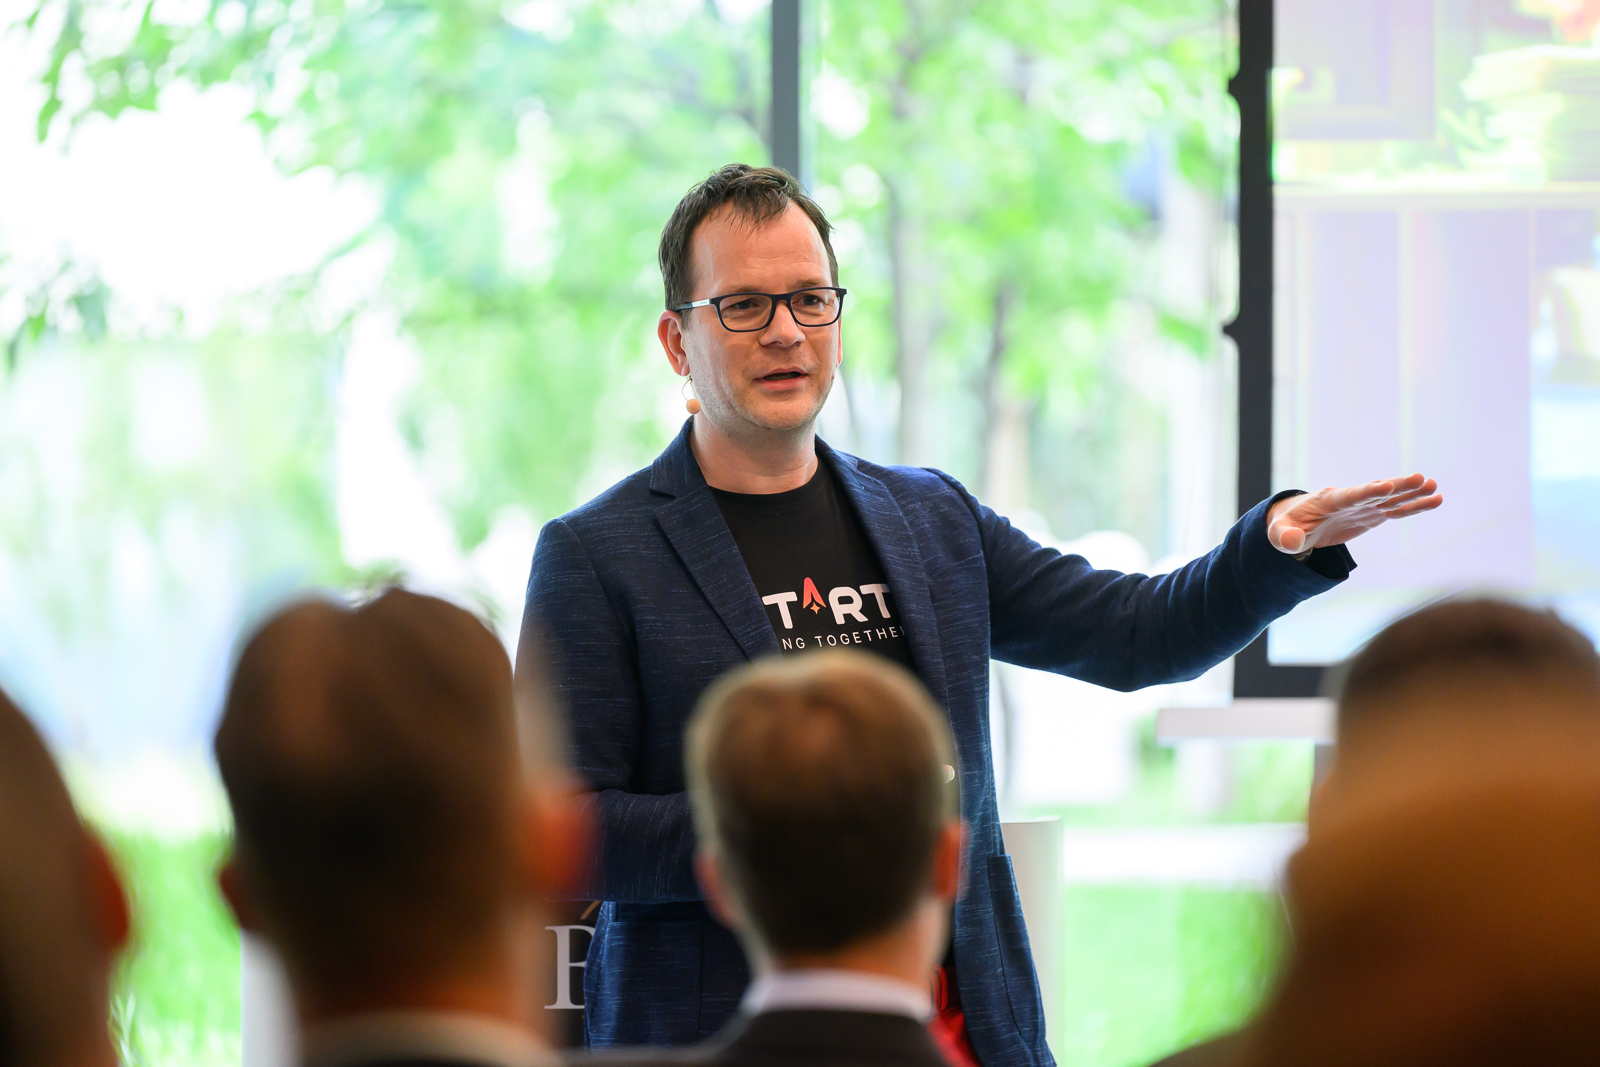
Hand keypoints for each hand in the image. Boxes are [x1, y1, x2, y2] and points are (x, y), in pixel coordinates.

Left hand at [1268, 474, 1442, 554]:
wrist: (1296, 523)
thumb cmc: (1286, 527)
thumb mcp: (1278, 534)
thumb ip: (1284, 537)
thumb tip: (1292, 543)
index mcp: (1327, 500)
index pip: (1350, 496)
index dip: (1367, 492)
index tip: (1385, 486)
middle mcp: (1349, 499)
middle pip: (1376, 492)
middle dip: (1397, 486)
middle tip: (1421, 478)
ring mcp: (1362, 506)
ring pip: (1391, 499)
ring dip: (1412, 493)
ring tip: (1435, 486)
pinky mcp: (1371, 515)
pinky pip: (1395, 510)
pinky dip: (1414, 506)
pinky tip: (1435, 499)